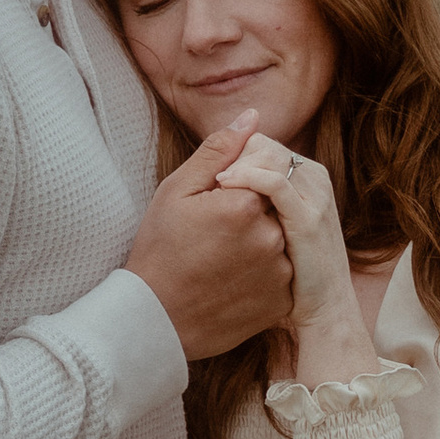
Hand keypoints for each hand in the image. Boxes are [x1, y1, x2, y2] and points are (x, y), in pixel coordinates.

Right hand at [126, 112, 294, 359]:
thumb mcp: (176, 191)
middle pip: (275, 207)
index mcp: (245, 202)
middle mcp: (271, 236)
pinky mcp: (282, 300)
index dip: (236, 189)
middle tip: (217, 238)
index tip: (215, 210)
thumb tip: (253, 118)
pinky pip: (284, 273)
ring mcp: (280, 272)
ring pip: (282, 240)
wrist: (155, 320)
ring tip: (222, 260)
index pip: (262, 174)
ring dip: (261, 243)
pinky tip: (233, 280)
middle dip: (251, 214)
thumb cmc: (159, 251)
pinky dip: (265, 273)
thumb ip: (218, 150)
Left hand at [217, 135, 364, 380]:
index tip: (209, 184)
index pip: (262, 145)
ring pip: (270, 157)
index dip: (233, 157)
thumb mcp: (278, 229)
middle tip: (208, 185)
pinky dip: (246, 178)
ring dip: (237, 165)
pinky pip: (274, 183)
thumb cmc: (295, 273)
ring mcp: (313, 198)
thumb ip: (264, 194)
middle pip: (265, 146)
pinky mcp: (307, 220)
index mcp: (304, 178)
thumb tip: (250, 162)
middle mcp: (313, 180)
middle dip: (233, 159)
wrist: (322, 313)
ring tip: (212, 188)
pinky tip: (224, 187)